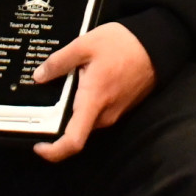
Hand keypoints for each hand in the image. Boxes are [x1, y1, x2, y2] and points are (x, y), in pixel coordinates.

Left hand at [31, 22, 156, 162]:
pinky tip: (86, 81)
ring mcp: (116, 113)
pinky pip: (99, 112)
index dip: (53, 152)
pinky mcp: (122, 108)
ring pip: (87, 120)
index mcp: (94, 102)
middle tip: (49, 98)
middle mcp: (105, 115)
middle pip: (76, 130)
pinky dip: (89, 103)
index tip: (38, 146)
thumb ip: (59, 62)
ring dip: (76, 108)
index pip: (73, 141)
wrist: (157, 44)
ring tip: (69, 82)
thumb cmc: (123, 44)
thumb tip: (38, 76)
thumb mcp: (85, 44)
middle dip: (61, 120)